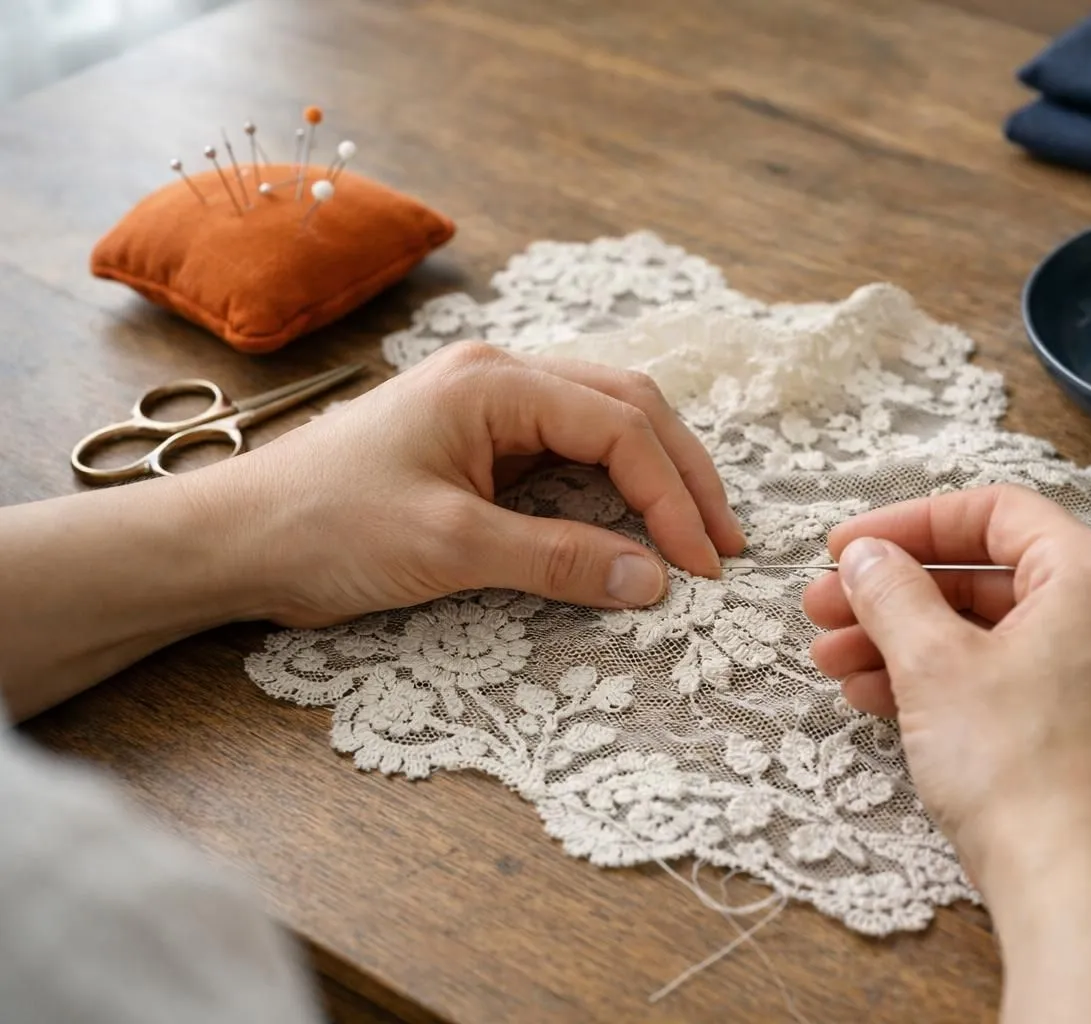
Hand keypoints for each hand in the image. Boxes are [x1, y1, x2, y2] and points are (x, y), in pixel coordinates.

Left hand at [215, 341, 745, 626]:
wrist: (234, 539)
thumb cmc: (324, 528)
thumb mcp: (447, 547)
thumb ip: (557, 559)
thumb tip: (653, 581)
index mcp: (495, 381)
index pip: (619, 427)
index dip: (672, 497)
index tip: (702, 565)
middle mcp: (501, 377)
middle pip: (628, 408)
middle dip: (684, 475)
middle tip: (725, 546)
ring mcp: (490, 406)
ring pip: (606, 423)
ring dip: (658, 475)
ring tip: (698, 533)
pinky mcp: (480, 442)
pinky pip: (570, 451)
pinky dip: (615, 484)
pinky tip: (638, 519)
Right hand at [801, 484, 1090, 889]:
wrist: (1084, 895)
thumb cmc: (1023, 772)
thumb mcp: (934, 666)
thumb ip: (892, 592)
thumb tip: (868, 557)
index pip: (993, 513)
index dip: (907, 524)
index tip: (845, 548)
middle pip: (990, 576)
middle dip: (896, 593)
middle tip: (825, 609)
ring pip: (998, 634)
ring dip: (910, 642)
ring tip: (836, 663)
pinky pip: (1018, 680)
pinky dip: (952, 682)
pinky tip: (881, 701)